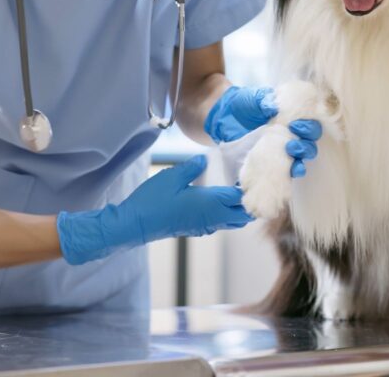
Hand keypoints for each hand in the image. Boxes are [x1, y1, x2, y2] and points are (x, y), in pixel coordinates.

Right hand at [57, 155, 252, 264]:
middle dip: (249, 202)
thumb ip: (193, 167)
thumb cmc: (153, 200)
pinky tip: (219, 201)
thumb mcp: (172, 176)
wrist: (135, 225)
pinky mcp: (197, 229)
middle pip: (243, 216)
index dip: (249, 188)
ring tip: (236, 191)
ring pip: (233, 222)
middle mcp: (213, 217)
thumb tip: (205, 159)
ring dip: (239, 210)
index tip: (253, 176)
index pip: (241, 199)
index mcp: (211, 203)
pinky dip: (227, 214)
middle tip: (247, 184)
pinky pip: (221, 224)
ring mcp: (205, 226)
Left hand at [205, 86, 323, 177]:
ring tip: (292, 152)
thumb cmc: (244, 104)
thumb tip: (274, 107)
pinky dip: (293, 171)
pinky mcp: (272, 161)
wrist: (224, 117)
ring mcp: (282, 149)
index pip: (310, 123)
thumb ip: (264, 101)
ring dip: (302, 157)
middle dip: (306, 142)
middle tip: (292, 140)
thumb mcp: (254, 98)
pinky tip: (293, 171)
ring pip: (303, 156)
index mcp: (291, 117)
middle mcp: (291, 133)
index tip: (295, 125)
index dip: (309, 126)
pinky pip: (288, 169)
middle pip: (310, 141)